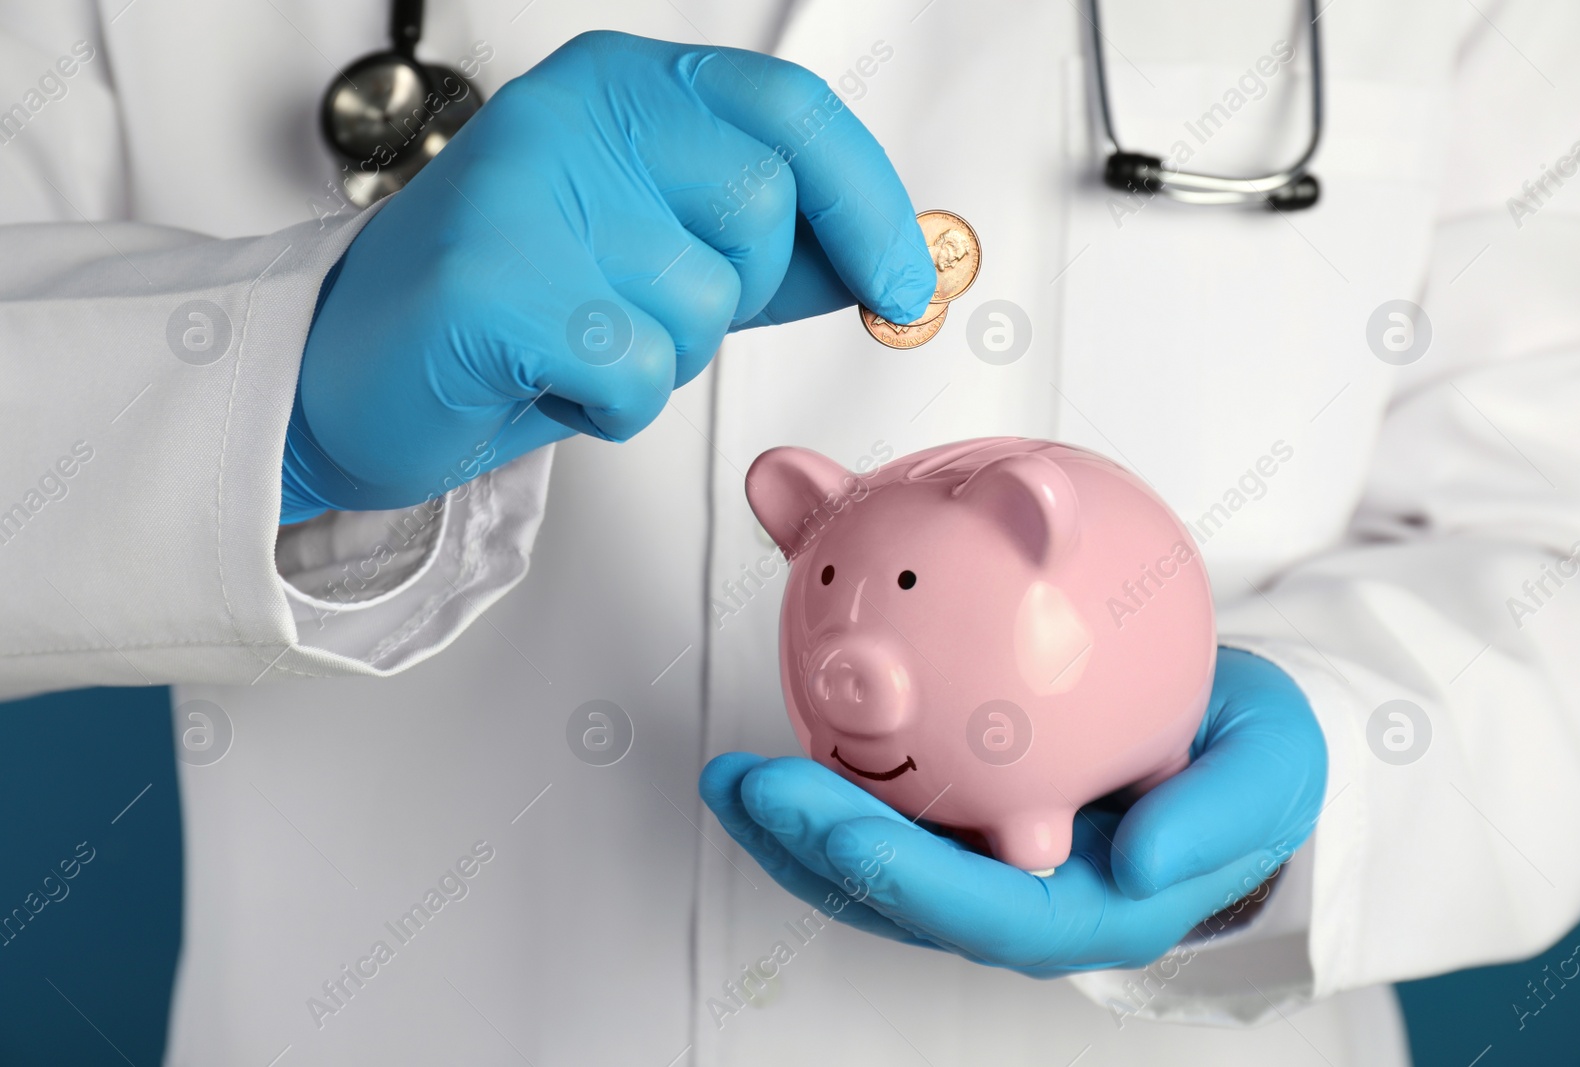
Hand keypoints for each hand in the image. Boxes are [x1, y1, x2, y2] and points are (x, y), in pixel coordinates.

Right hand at [281, 30, 935, 521]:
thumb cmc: (515, 307)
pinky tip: (547, 378)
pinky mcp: (489, 286)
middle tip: (639, 311)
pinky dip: (609, 405)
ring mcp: (523, 192)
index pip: (792, 116)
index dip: (868, 204)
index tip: (903, 281)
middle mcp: (570, 116)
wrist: (354, 368)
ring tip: (575, 345)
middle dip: (728, 297)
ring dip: (659, 361)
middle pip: (760, 211)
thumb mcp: (659, 259)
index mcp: (619, 86)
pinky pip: (635, 371)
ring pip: (700, 306)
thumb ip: (776, 252)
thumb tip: (898, 261)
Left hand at [699, 648, 1328, 972]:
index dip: (907, 883)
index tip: (840, 829)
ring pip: (873, 865)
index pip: (985, 913)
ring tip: (729, 778)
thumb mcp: (1275, 771)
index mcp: (1092, 908)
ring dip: (794, 828)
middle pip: (903, 897)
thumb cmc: (1255, 759)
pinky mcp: (962, 820)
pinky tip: (778, 735)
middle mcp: (1024, 898)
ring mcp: (984, 862)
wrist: (1234, 733)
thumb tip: (1142, 861)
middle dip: (816, 853)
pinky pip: (882, 809)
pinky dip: (824, 782)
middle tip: (750, 786)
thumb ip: (1223, 814)